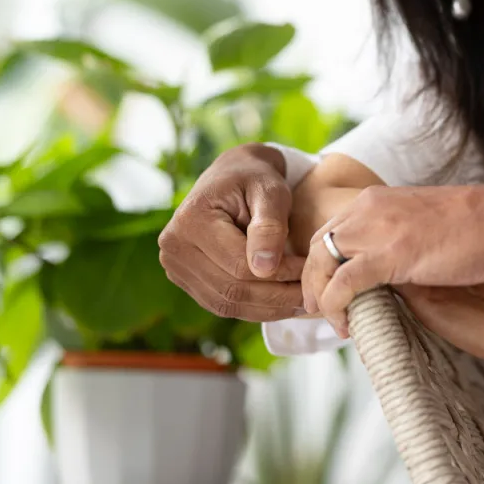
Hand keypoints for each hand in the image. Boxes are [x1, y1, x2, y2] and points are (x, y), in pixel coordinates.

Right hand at [158, 143, 305, 320]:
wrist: (235, 175)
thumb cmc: (256, 179)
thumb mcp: (270, 192)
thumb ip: (269, 226)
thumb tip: (265, 268)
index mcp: (190, 221)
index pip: (239, 265)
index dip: (279, 274)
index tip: (309, 271)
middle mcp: (173, 247)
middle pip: (231, 289)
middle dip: (276, 296)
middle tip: (310, 294)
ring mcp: (175, 266)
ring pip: (226, 303)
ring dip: (267, 308)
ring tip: (300, 302)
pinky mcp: (185, 279)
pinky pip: (220, 304)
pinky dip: (253, 308)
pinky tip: (280, 303)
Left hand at [303, 183, 483, 335]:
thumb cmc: (480, 225)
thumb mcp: (425, 223)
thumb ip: (399, 237)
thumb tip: (386, 267)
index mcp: (378, 199)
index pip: (330, 228)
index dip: (322, 261)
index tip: (330, 288)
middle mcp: (369, 207)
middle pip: (315, 243)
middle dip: (312, 279)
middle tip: (321, 309)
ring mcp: (378, 229)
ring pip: (320, 262)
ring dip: (319, 295)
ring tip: (333, 321)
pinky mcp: (390, 255)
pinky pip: (342, 284)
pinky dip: (335, 306)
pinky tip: (346, 323)